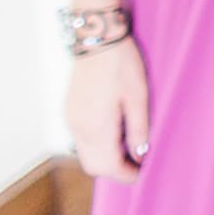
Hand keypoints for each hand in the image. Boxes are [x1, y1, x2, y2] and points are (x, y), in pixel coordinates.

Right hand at [65, 38, 148, 181]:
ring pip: (86, 153)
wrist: (97, 40)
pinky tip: (116, 129)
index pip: (108, 167)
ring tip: (131, 142)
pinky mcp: (70, 110)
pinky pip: (81, 138)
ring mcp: (71, 119)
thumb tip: (140, 153)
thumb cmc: (122, 65)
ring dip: (106, 156)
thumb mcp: (139, 96)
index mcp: (96, 127)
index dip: (126, 174)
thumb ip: (139, 128)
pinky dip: (98, 143)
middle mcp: (79, 128)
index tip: (143, 172)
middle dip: (115, 168)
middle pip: (94, 165)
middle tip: (139, 160)